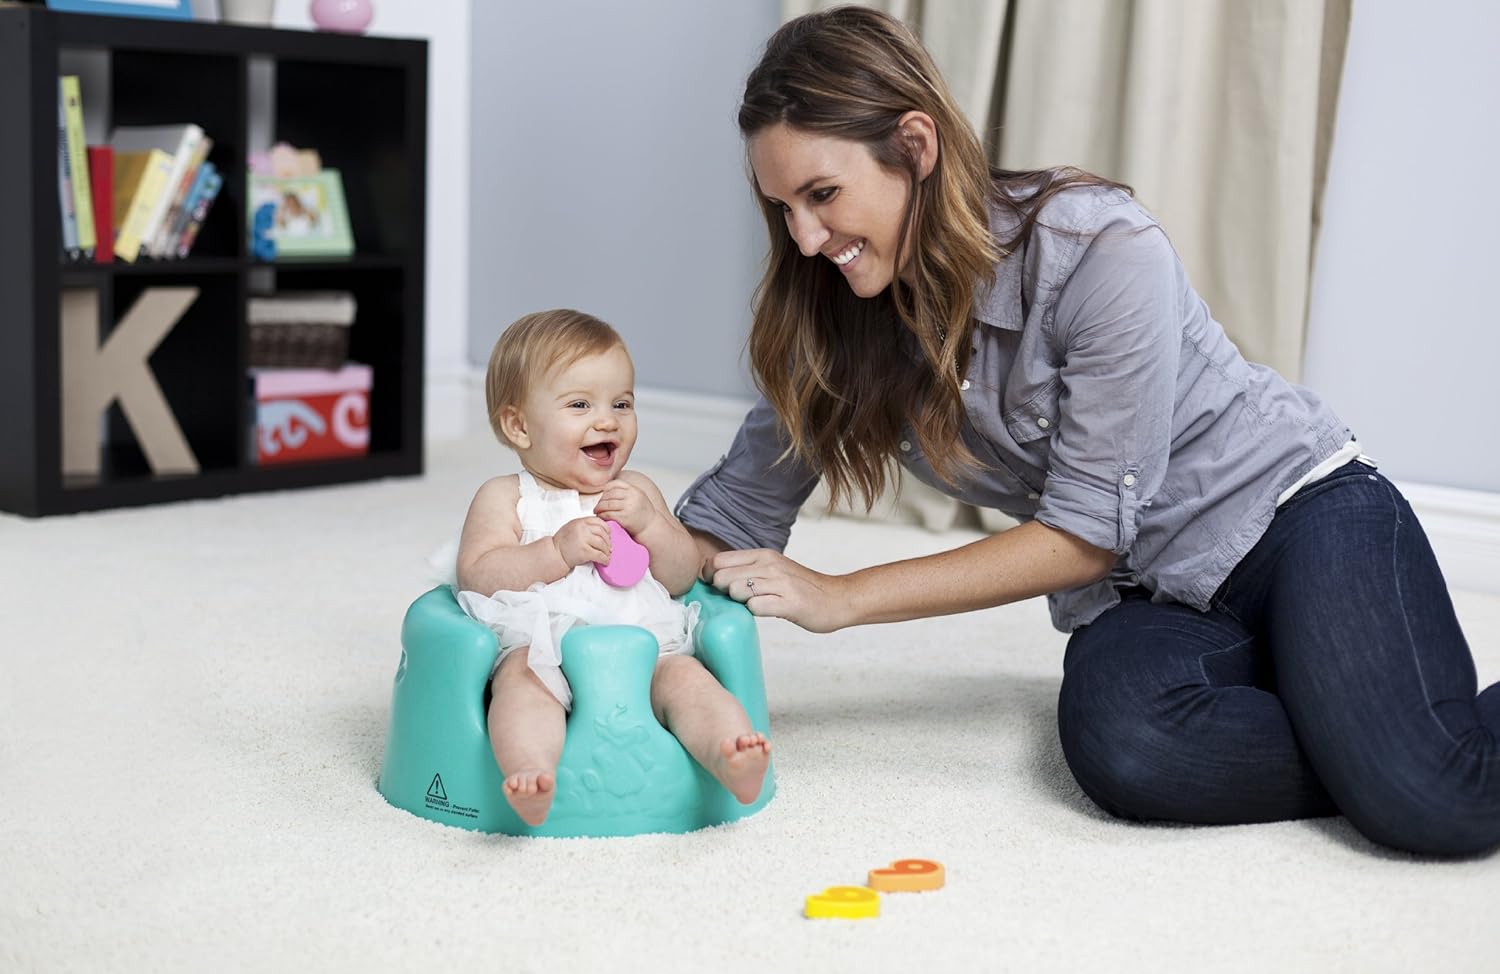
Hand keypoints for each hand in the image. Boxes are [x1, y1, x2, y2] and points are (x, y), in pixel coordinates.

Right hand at [552, 516, 610, 568]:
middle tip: (609, 547)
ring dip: (607, 551)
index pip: (599, 522)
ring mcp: (584, 540)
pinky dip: (604, 559)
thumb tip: (600, 529)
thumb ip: (584, 525)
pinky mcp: (584, 552)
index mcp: (580, 522)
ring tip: (607, 555)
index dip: (606, 529)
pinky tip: (605, 561)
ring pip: (602, 544)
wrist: (555, 553)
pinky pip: (599, 555)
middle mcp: (583, 529)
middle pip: (602, 533)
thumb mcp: (572, 526)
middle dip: (608, 541)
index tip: (608, 535)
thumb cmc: (562, 541)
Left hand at [593, 479, 656, 535]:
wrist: (651, 527)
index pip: (616, 484)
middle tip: (598, 505)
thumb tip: (611, 489)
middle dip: (601, 499)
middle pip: (610, 494)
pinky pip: (608, 514)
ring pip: (607, 504)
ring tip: (597, 511)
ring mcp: (628, 507)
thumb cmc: (644, 514)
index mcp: (635, 490)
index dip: (607, 488)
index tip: (603, 494)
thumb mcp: (640, 497)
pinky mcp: (624, 518)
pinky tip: (601, 516)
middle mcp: (632, 497)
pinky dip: (602, 515)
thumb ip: (628, 492)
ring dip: (599, 507)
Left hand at [709, 548, 852, 633]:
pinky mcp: (790, 603)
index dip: (711, 577)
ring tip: (753, 604)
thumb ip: (747, 570)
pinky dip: (755, 611)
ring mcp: (780, 583)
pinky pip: (756, 607)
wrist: (837, 598)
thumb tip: (713, 578)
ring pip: (737, 590)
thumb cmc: (801, 588)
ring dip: (738, 601)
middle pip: (722, 576)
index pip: (718, 561)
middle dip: (721, 592)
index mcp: (763, 555)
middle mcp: (770, 565)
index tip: (718, 588)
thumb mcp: (773, 570)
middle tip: (736, 600)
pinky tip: (766, 611)